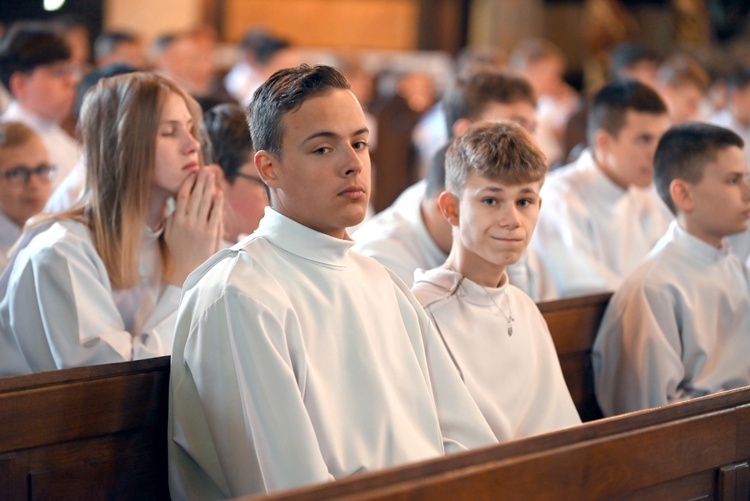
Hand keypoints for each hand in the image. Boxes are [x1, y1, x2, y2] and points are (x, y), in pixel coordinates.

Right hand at [164, 167, 223, 285]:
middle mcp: (187, 222)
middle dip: (200, 181)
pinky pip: (214, 214)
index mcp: (176, 220)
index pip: (182, 196)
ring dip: (208, 187)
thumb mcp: (169, 234)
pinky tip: (219, 193)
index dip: (187, 184)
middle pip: (195, 196)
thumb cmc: (179, 250)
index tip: (192, 174)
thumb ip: (170, 218)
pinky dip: (216, 203)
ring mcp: (199, 227)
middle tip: (204, 169)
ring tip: (212, 175)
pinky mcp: (210, 233)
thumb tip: (172, 203)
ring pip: (204, 202)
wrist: (189, 268)